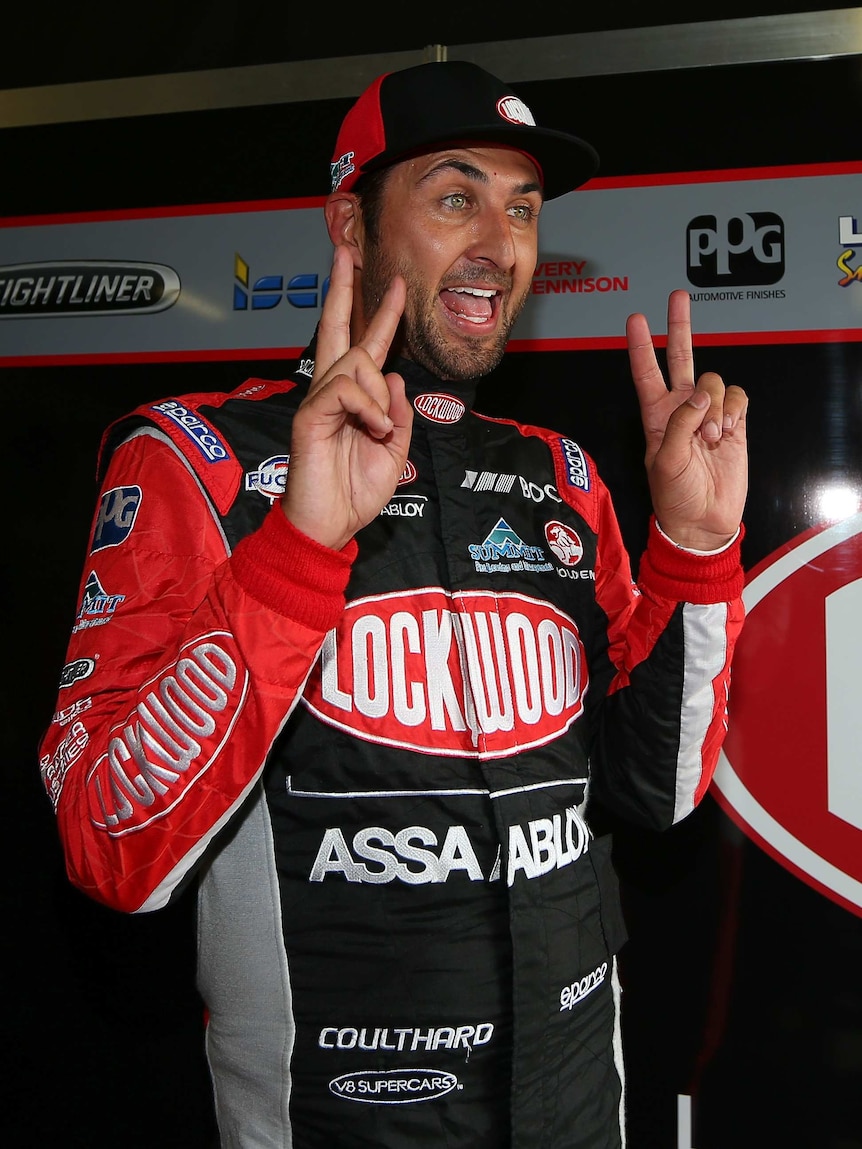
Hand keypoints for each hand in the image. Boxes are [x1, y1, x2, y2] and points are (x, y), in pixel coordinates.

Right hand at [281, 244, 413, 550]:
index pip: (366, 347)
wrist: (330, 526)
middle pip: (337, 329)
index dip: (382, 316)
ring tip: (380, 431)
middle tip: (346, 253)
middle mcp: (332, 393)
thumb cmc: (354, 493)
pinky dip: (367, 408)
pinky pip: (344, 390)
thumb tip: (393, 374)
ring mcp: (318, 402)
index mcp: (352, 400)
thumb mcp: (394, 451)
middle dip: (344, 289)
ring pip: (354, 364)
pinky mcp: (309, 415)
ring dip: (378, 396)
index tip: (397, 286)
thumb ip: (397, 413)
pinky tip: (373, 429)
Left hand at [626, 289, 747, 550]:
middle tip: (677, 296)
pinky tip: (728, 431)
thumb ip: (680, 424)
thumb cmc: (675, 496)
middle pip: (680, 357)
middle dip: (679, 327)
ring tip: (711, 437)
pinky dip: (734, 410)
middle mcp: (681, 408)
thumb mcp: (666, 461)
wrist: (703, 521)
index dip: (640, 346)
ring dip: (715, 406)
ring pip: (714, 381)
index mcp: (656, 415)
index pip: (645, 373)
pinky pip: (738, 397)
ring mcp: (708, 414)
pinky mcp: (734, 422)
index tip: (635, 318)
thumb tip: (700, 395)